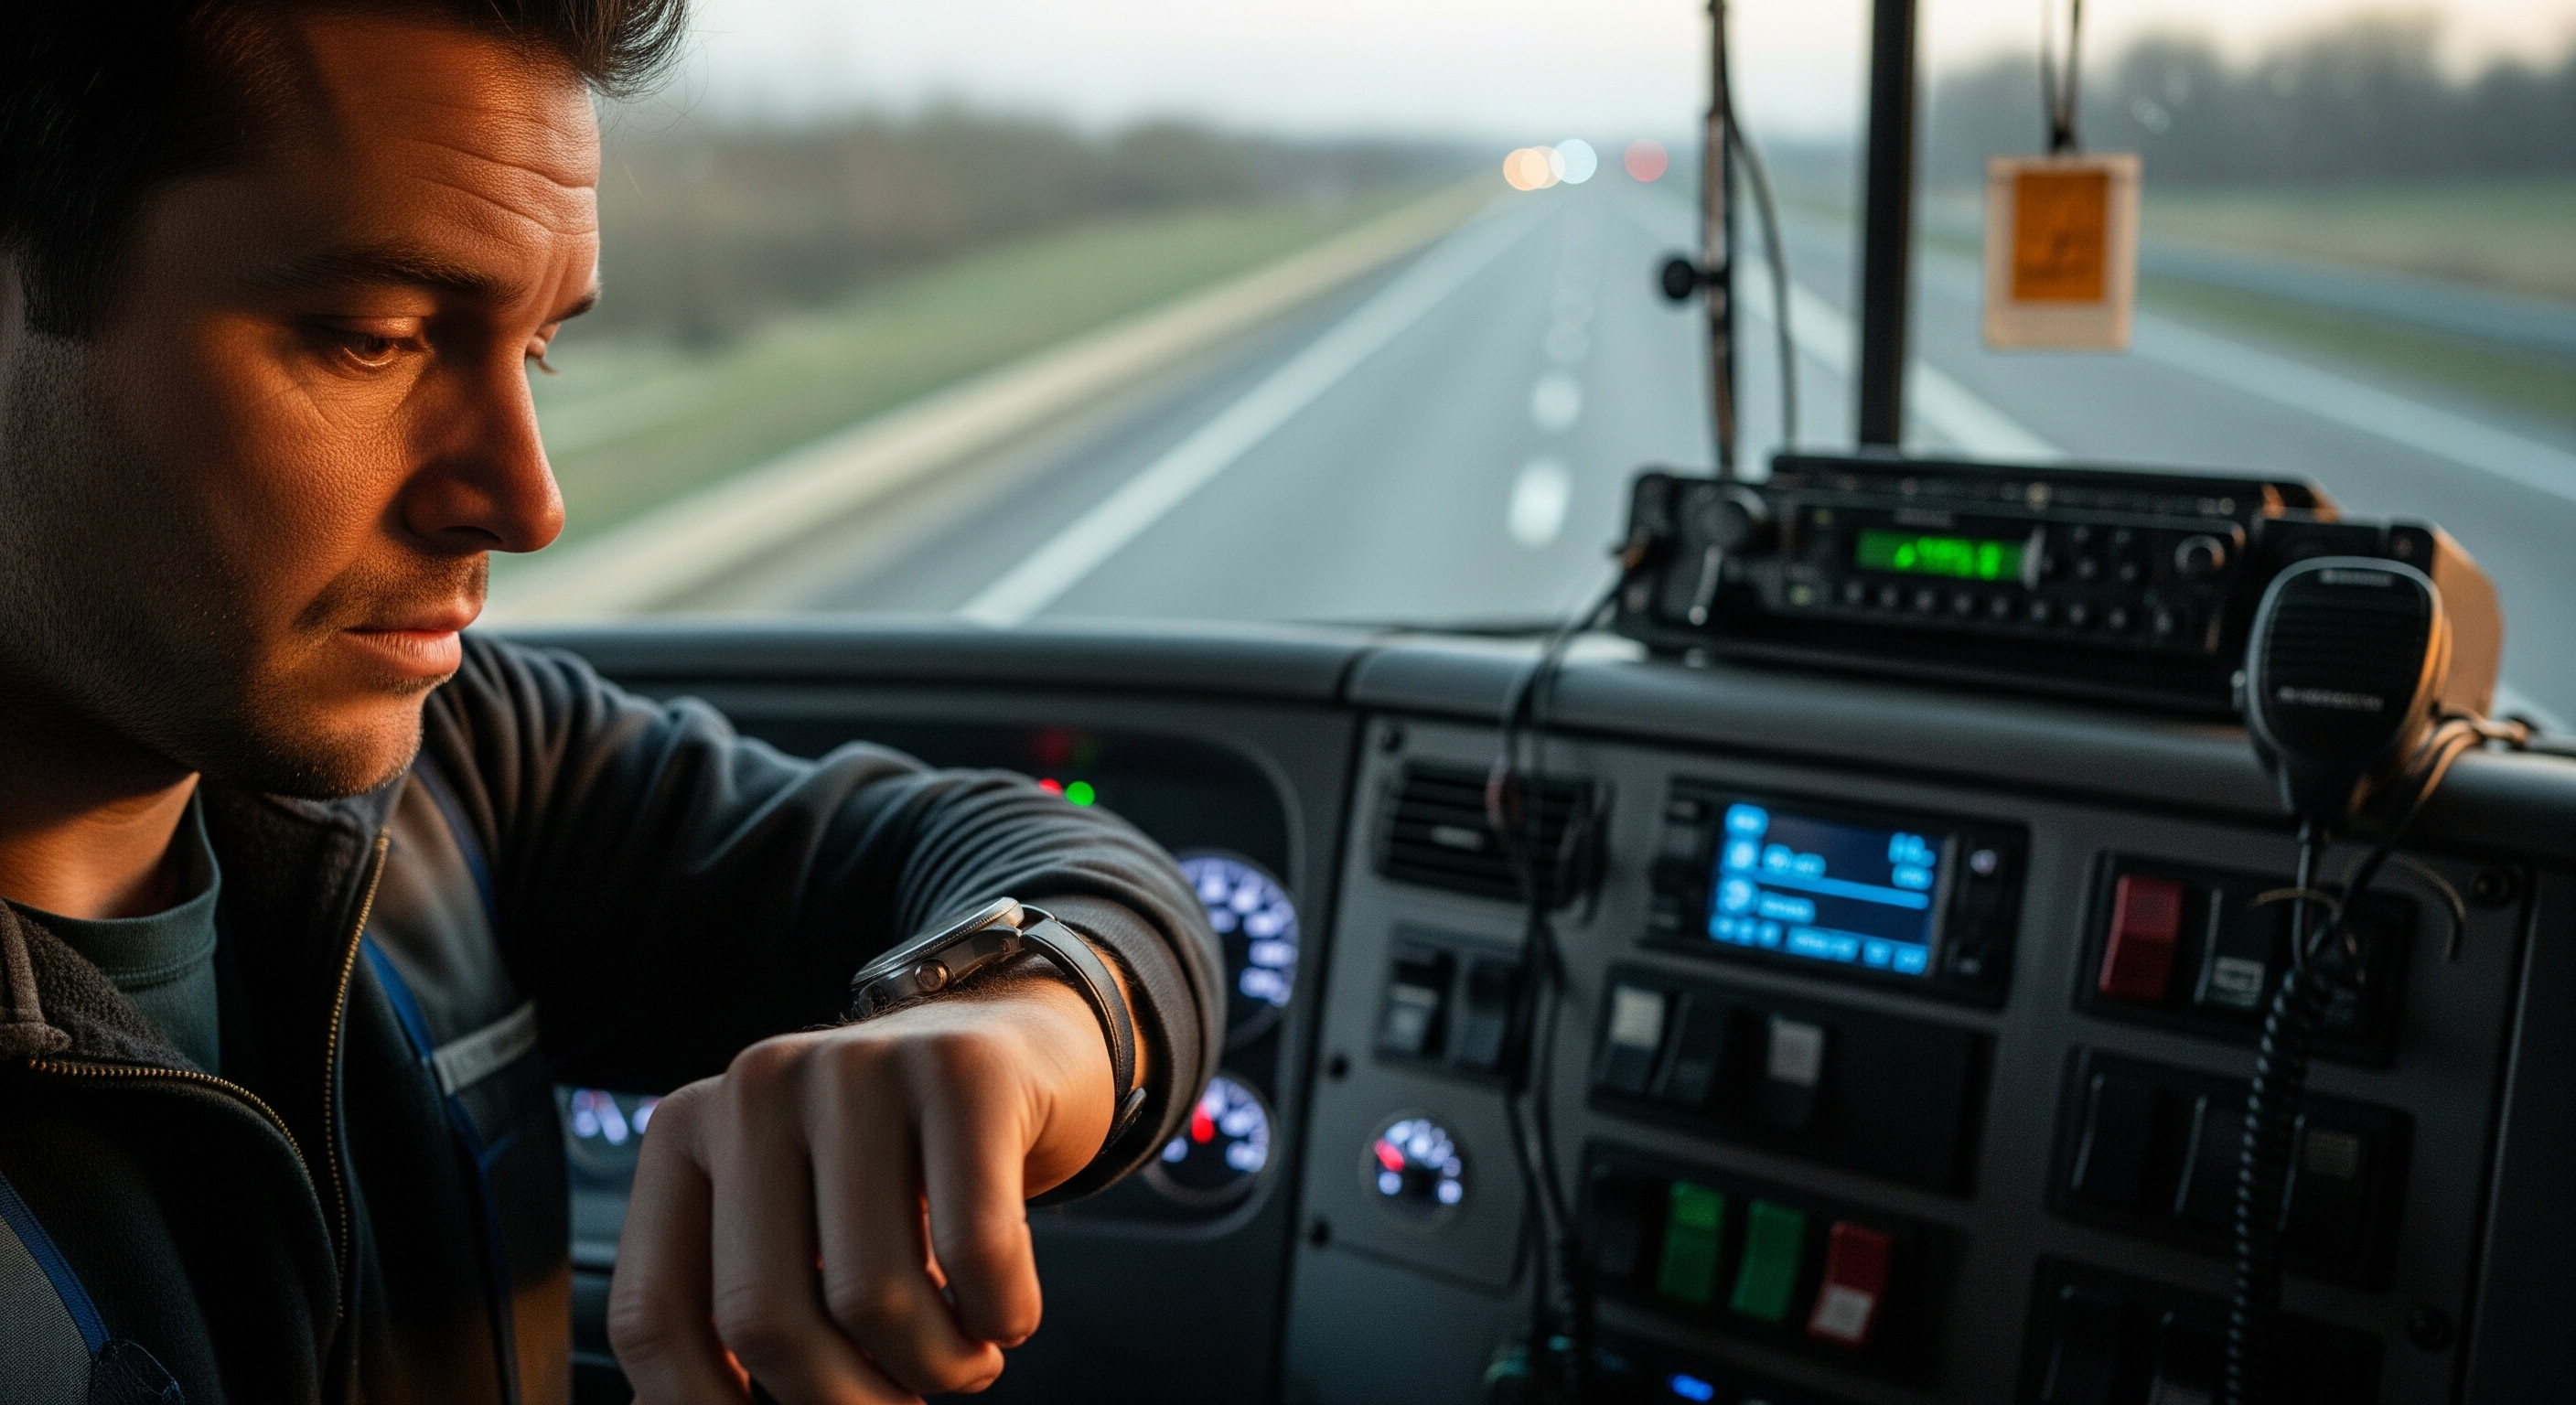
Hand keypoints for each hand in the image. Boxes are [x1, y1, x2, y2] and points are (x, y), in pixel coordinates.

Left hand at [606, 961, 1129, 1401]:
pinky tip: (1007, 1313)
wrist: (1018, 1053)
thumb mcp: (795, 1228)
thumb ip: (742, 1312)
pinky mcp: (963, 1069)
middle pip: (760, 1317)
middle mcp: (756, 1085)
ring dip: (937, 1369)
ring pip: (871, 1296)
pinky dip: (1002, 1314)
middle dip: (844, 1402)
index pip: (652, 1315)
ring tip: (964, 1358)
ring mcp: (859, 1066)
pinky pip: (975, 1248)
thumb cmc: (895, 1173)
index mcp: (686, 1132)